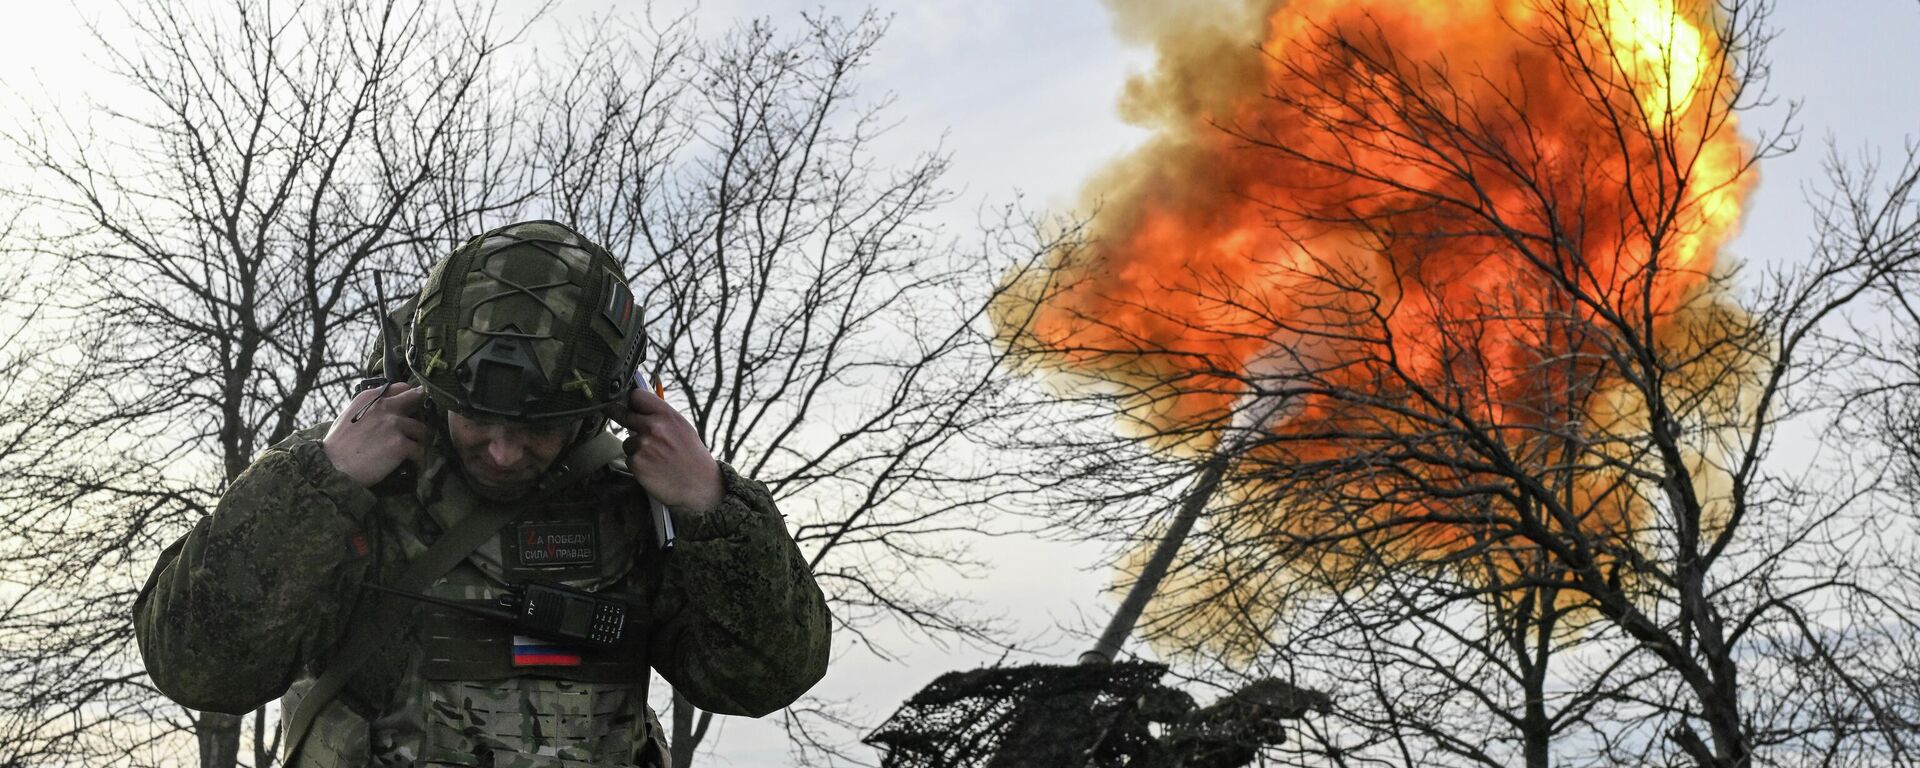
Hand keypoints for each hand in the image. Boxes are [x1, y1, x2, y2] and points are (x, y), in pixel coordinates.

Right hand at [322, 383, 430, 487]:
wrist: (333, 467)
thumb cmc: (338, 445)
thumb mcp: (349, 415)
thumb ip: (369, 406)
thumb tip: (385, 404)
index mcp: (371, 398)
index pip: (401, 388)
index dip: (409, 398)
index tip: (411, 407)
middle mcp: (385, 407)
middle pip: (417, 399)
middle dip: (421, 411)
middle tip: (419, 425)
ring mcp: (395, 425)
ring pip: (422, 429)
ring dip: (419, 440)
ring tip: (413, 450)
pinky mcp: (401, 444)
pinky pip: (419, 450)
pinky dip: (417, 459)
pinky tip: (412, 464)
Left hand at [604, 386, 723, 511]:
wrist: (700, 486)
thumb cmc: (692, 458)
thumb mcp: (683, 429)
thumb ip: (662, 417)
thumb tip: (641, 408)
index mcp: (667, 415)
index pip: (637, 396)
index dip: (632, 402)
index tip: (629, 406)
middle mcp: (653, 426)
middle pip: (623, 415)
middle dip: (622, 419)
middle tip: (625, 424)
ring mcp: (643, 445)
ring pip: (627, 442)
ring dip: (636, 449)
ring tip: (655, 459)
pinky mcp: (636, 462)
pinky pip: (629, 459)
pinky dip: (638, 465)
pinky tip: (653, 470)